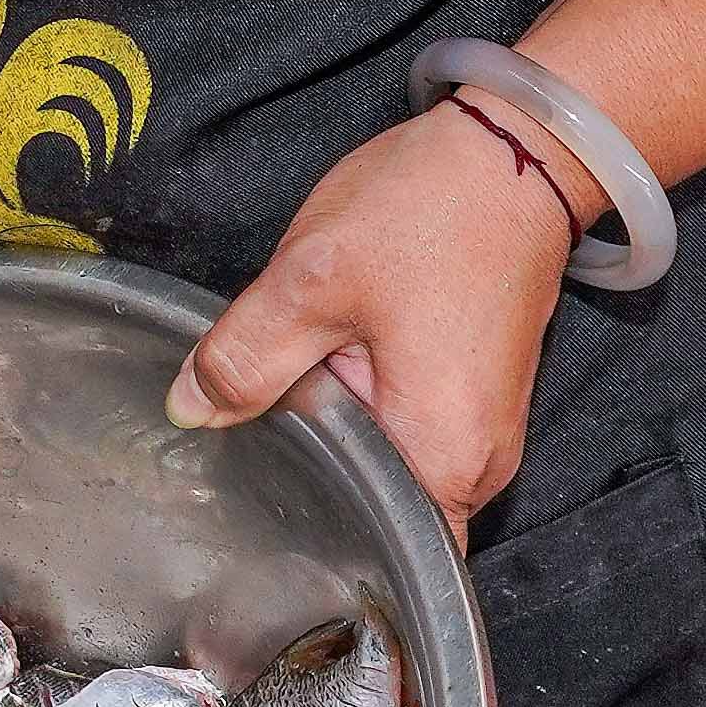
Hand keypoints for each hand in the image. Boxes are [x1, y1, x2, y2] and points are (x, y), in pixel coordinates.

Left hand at [168, 103, 587, 530]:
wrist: (516, 151)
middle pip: (380, 509)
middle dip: (319, 473)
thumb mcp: (313, 281)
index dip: (315, 542)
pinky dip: (367, 403)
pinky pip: (410, 425)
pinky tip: (330, 362)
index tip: (257, 517)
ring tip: (294, 385)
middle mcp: (479, 463)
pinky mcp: (476, 390)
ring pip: (391, 461)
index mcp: (444, 458)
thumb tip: (190, 410)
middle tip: (257, 433)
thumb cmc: (431, 213)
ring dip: (342, 428)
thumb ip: (246, 357)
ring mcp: (484, 427)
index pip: (380, 556)